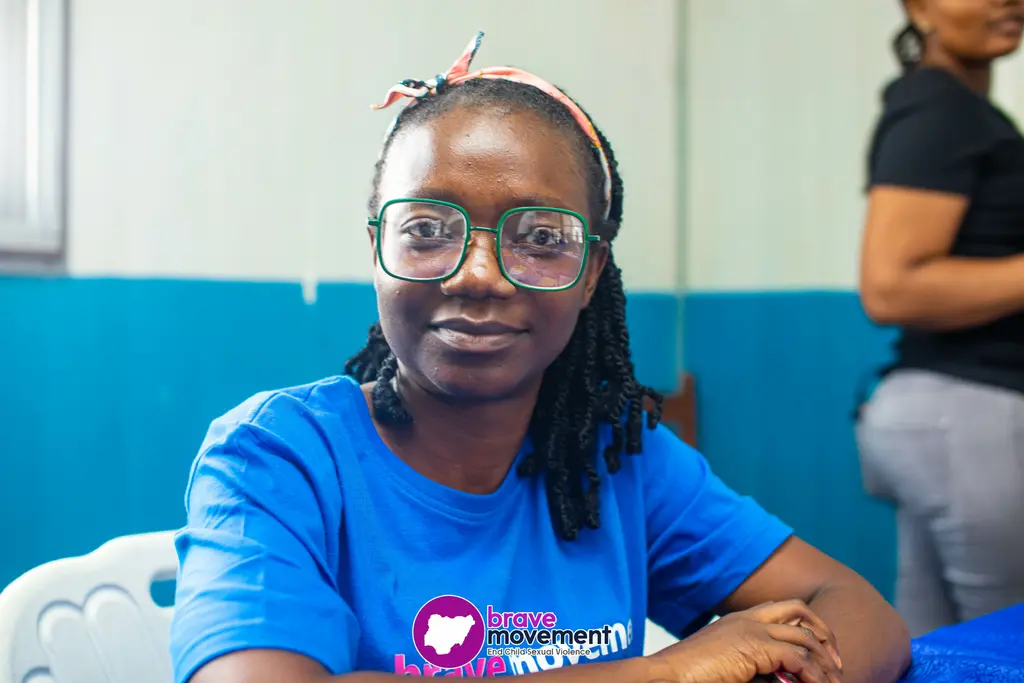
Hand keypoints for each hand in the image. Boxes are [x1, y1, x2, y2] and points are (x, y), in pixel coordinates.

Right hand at [646, 600, 842, 682]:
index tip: (820, 654)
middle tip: (836, 663)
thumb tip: (779, 676)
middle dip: (824, 634)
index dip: (806, 627)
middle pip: (800, 611)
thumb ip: (751, 664)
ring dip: (826, 662)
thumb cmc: (689, 675)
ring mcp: (752, 630)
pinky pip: (800, 659)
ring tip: (835, 681)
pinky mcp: (755, 648)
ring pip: (806, 638)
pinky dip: (814, 675)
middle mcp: (748, 619)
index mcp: (738, 620)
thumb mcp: (725, 664)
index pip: (782, 610)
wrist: (667, 675)